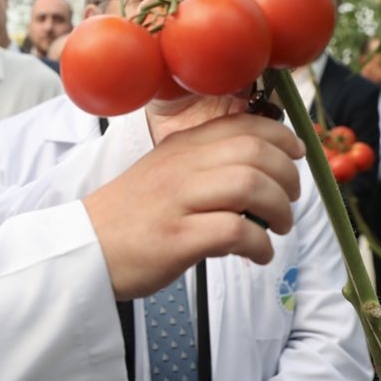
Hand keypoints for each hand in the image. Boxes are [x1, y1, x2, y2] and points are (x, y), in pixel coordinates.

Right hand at [83, 112, 303, 299]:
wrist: (84, 248)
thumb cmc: (129, 216)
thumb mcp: (163, 172)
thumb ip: (203, 163)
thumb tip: (259, 168)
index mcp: (180, 146)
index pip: (244, 124)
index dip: (282, 137)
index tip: (297, 155)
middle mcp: (181, 166)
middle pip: (255, 152)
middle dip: (287, 177)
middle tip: (289, 201)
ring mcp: (178, 201)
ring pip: (250, 186)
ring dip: (279, 209)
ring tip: (277, 228)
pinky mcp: (177, 238)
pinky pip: (236, 232)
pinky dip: (259, 246)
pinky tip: (257, 255)